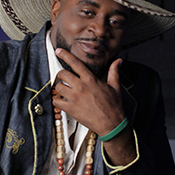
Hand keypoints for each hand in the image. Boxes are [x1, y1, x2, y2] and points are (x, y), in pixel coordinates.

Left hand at [53, 48, 135, 164]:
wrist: (111, 124)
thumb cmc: (113, 106)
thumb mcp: (115, 86)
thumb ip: (114, 72)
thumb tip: (118, 61)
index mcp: (91, 80)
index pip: (75, 63)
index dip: (65, 55)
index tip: (58, 51)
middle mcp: (81, 87)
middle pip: (62, 74)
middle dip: (61, 75)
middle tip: (63, 79)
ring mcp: (74, 98)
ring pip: (58, 87)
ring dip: (59, 88)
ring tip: (63, 91)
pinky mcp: (71, 109)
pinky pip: (56, 101)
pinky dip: (56, 100)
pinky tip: (61, 101)